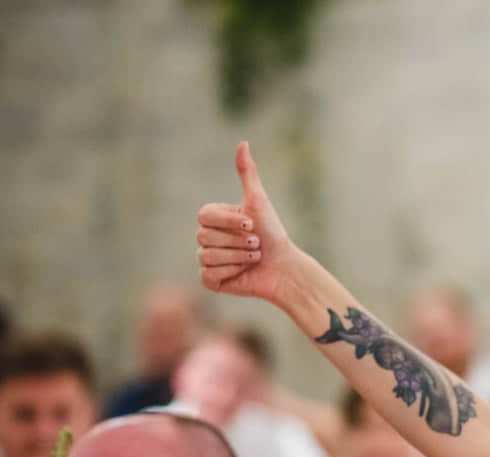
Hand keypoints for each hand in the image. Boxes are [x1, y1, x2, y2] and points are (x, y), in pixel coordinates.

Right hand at [196, 141, 307, 303]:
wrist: (285, 267)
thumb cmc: (273, 234)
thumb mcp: (259, 201)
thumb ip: (247, 173)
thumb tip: (243, 143)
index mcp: (214, 219)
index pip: (204, 216)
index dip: (229, 222)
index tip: (252, 224)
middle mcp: (206, 238)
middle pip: (205, 237)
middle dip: (238, 241)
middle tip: (256, 244)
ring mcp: (207, 259)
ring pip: (207, 255)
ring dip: (238, 257)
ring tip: (254, 258)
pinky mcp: (210, 280)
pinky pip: (209, 274)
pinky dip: (230, 272)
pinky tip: (244, 272)